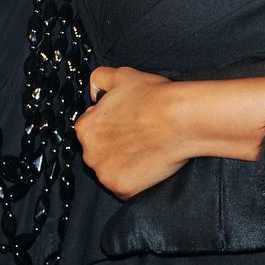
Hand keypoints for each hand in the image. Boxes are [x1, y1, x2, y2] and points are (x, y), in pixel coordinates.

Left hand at [74, 65, 186, 199]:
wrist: (179, 118)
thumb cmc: (152, 96)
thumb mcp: (120, 75)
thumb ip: (99, 79)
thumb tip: (94, 90)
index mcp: (84, 127)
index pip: (91, 128)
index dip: (110, 124)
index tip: (126, 122)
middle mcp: (89, 153)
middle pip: (98, 151)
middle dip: (114, 145)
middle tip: (137, 135)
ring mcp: (104, 174)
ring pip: (111, 170)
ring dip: (123, 163)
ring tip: (144, 148)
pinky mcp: (122, 189)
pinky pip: (125, 186)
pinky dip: (136, 178)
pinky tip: (149, 163)